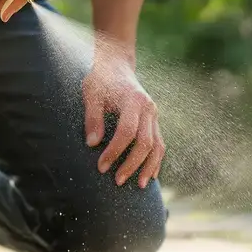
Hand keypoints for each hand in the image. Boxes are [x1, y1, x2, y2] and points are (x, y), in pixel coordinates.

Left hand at [82, 51, 164, 187]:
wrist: (117, 65)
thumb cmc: (101, 80)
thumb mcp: (91, 93)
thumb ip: (93, 117)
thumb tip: (92, 144)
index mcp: (133, 100)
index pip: (127, 132)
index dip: (114, 151)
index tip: (101, 167)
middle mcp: (148, 108)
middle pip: (145, 142)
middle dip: (132, 164)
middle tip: (117, 181)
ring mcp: (154, 115)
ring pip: (158, 146)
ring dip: (149, 167)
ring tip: (139, 186)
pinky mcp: (154, 121)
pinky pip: (159, 143)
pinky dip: (156, 160)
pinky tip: (150, 175)